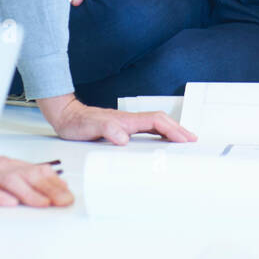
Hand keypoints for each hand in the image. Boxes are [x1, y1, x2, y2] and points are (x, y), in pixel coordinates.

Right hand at [0, 154, 73, 207]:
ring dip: (29, 193)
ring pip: (11, 182)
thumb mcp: (9, 172)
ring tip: (43, 203)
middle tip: (64, 201)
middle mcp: (4, 168)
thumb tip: (60, 186)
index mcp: (14, 166)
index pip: (39, 171)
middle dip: (49, 189)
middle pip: (29, 176)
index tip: (68, 195)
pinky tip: (10, 203)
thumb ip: (32, 179)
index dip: (55, 183)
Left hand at [37, 93, 196, 144]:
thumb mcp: (89, 127)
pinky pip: (147, 129)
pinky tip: (161, 141)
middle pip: (161, 121)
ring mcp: (127, 123)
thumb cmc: (77, 123)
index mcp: (126, 120)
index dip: (173, 129)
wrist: (66, 116)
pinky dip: (159, 134)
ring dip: (171, 131)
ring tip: (184, 140)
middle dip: (178, 129)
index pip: (156, 122)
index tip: (185, 138)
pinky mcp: (122, 128)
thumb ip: (107, 129)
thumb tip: (123, 137)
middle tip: (192, 140)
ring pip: (156, 125)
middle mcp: (129, 120)